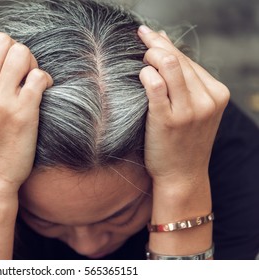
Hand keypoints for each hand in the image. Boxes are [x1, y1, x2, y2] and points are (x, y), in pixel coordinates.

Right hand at [0, 32, 52, 202]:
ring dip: (31, 62)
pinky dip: (44, 79)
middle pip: (2, 41)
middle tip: (20, 71)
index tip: (0, 64)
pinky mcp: (23, 111)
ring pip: (22, 53)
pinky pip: (39, 76)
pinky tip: (42, 91)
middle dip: (15, 51)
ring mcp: (0, 100)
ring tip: (31, 80)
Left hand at [138, 26, 229, 189]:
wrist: (182, 175)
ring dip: (150, 55)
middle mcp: (207, 100)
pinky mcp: (169, 120)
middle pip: (178, 58)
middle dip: (155, 44)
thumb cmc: (183, 141)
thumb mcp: (193, 108)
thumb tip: (163, 44)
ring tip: (140, 58)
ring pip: (169, 65)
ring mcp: (189, 110)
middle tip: (140, 40)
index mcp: (216, 93)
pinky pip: (155, 85)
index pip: (188, 59)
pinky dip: (145, 74)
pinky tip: (140, 75)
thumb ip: (183, 80)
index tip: (150, 36)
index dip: (165, 44)